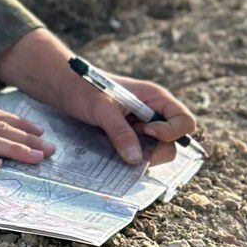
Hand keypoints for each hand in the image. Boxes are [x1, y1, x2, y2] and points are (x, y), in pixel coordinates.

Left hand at [51, 70, 195, 165]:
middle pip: (173, 142)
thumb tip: (136, 159)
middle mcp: (153, 113)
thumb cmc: (82, 87)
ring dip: (141, 156)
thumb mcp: (101, 108)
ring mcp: (141, 127)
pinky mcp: (129, 137)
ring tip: (117, 148)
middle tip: (129, 149)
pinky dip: (130, 157)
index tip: (146, 131)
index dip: (172, 131)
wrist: (61, 87)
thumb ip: (119, 131)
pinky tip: (113, 153)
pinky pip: (139, 153)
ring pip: (156, 151)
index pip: (184, 121)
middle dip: (156, 150)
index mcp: (155, 98)